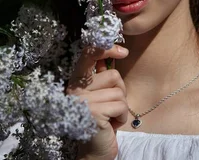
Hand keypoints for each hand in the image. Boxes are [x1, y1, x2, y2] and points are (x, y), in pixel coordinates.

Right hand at [66, 44, 129, 159]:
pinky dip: (122, 117)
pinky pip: (121, 106)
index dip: (106, 49)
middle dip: (120, 91)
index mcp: (75, 82)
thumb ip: (101, 77)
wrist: (94, 151)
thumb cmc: (100, 122)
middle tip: (111, 107)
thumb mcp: (100, 97)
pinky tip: (111, 126)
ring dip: (121, 107)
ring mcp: (83, 101)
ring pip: (119, 92)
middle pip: (113, 75)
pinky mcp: (94, 113)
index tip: (123, 51)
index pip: (88, 55)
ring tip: (109, 118)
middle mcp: (75, 89)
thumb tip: (112, 53)